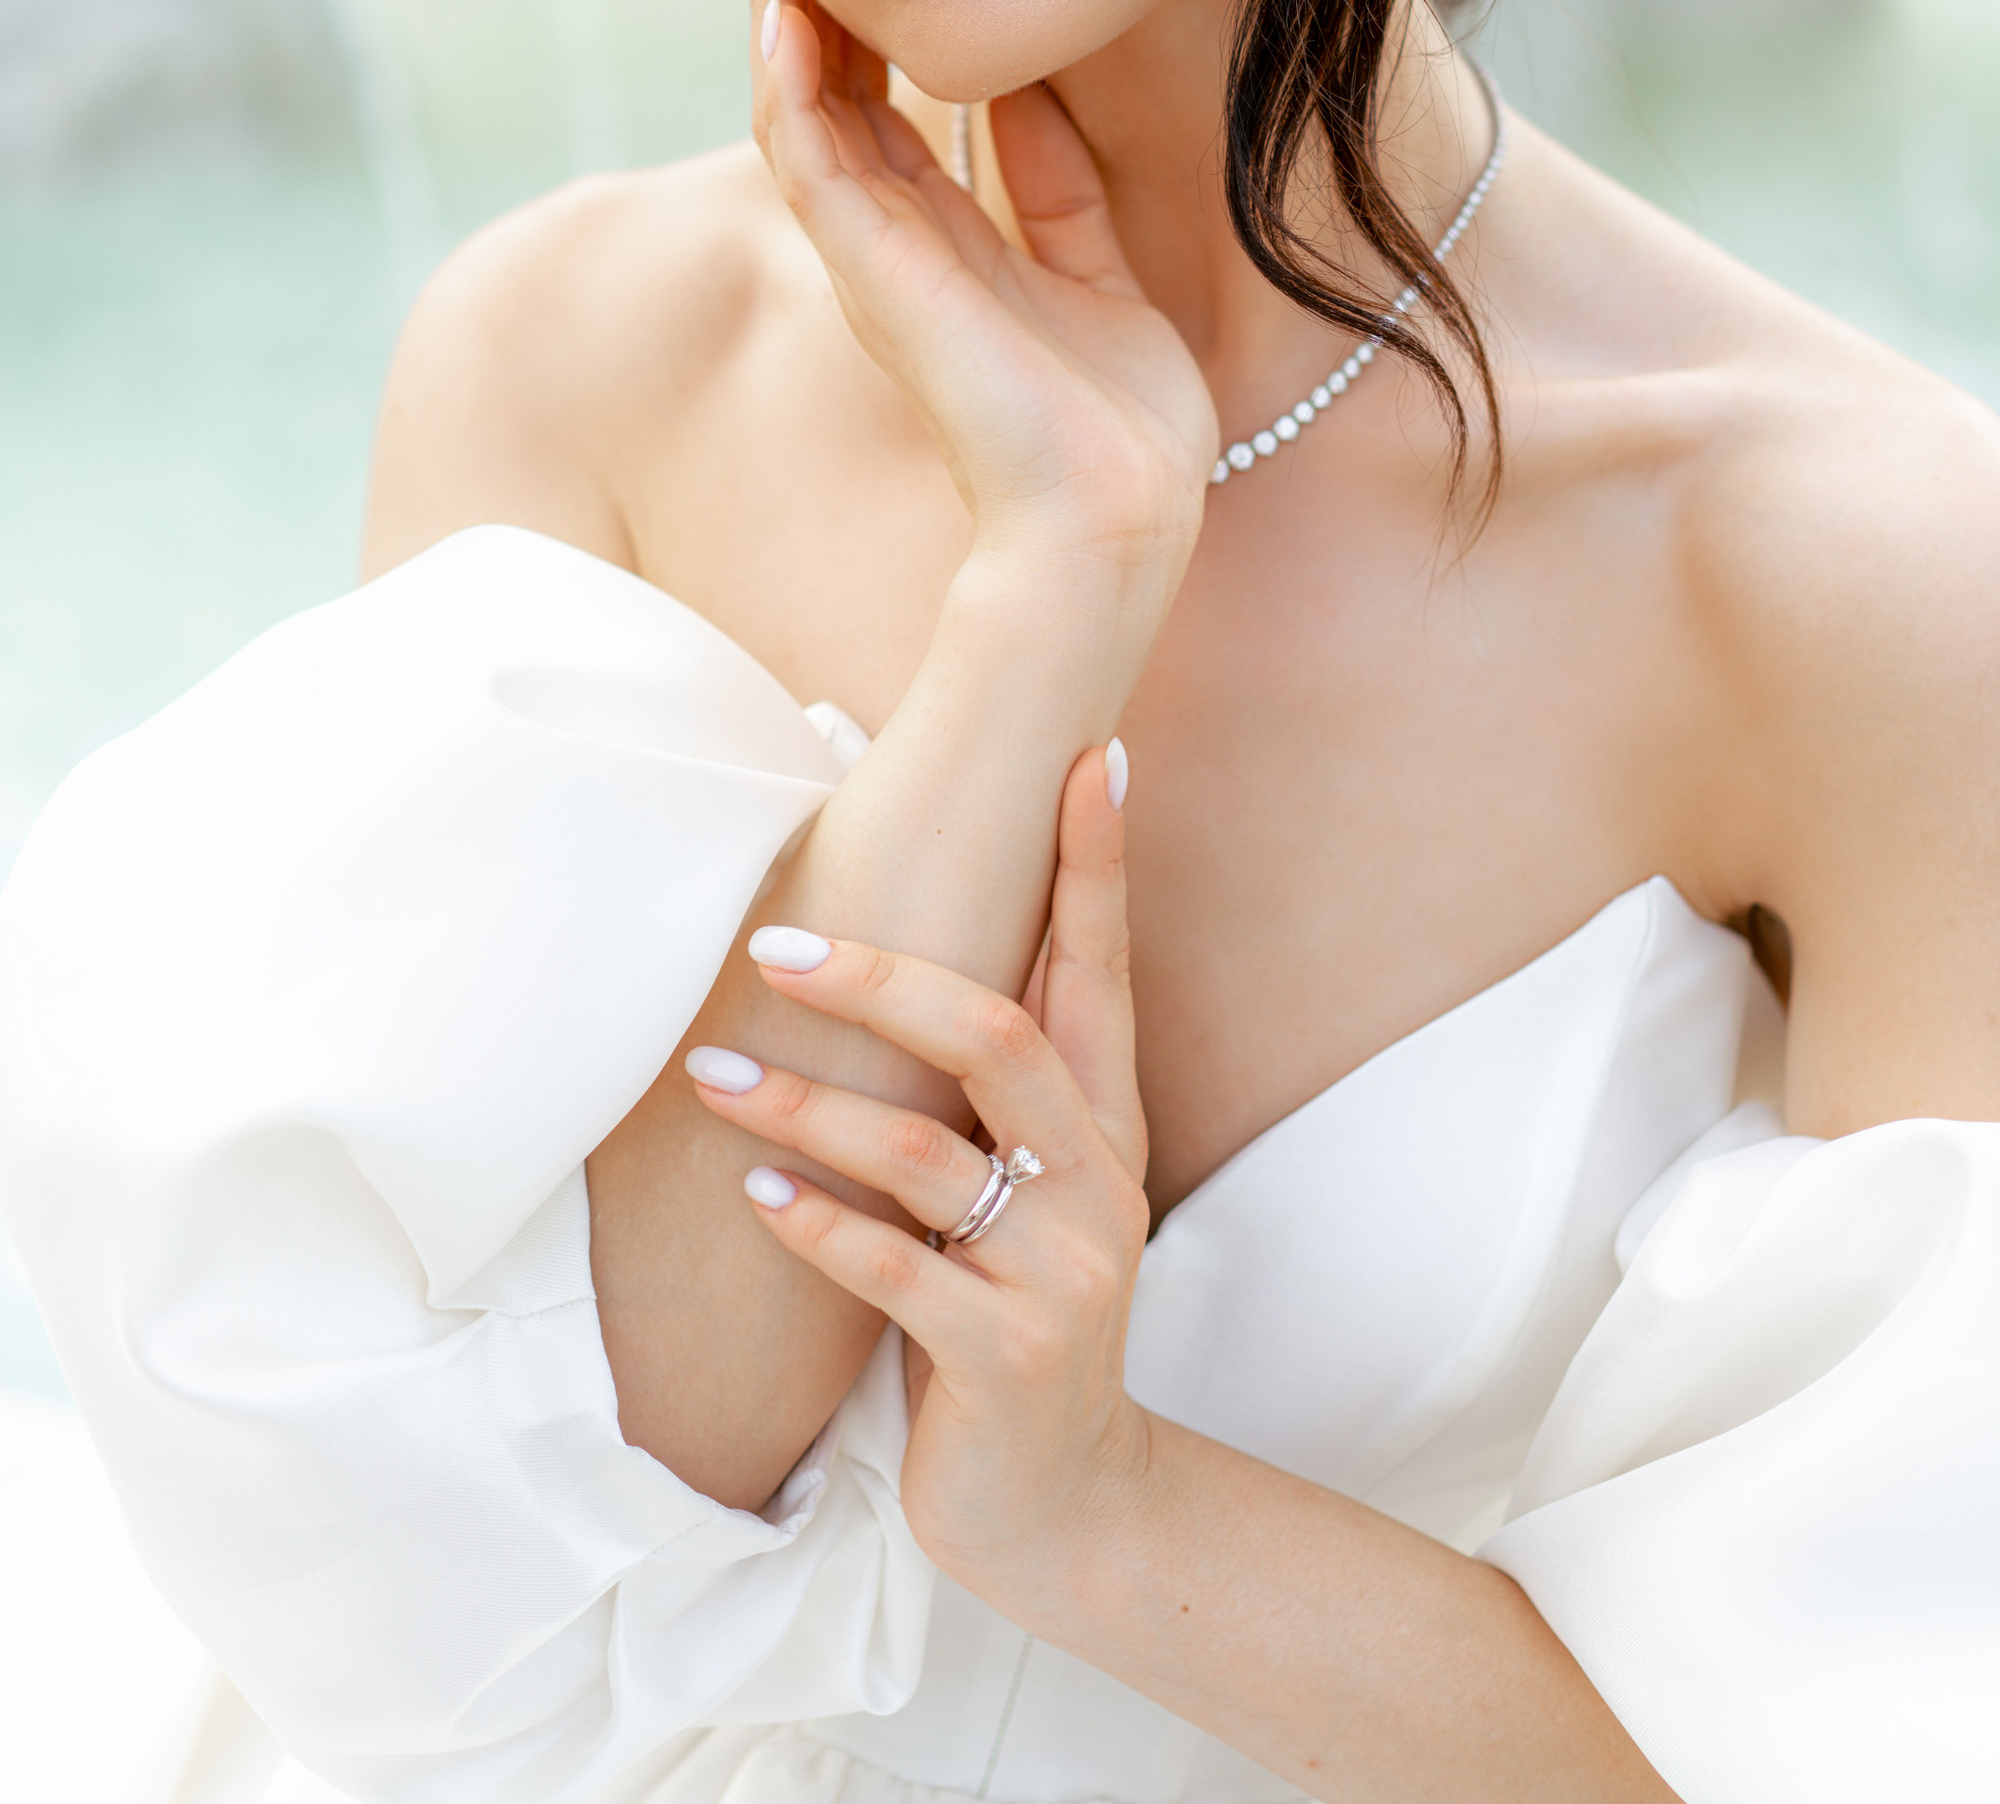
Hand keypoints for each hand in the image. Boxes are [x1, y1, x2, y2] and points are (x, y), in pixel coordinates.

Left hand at [683, 744, 1154, 1621]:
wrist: (1067, 1505)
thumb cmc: (1017, 1311)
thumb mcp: (1033, 1190)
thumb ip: (994, 1087)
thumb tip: (907, 949)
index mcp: (1104, 1122)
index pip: (1105, 969)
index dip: (1099, 866)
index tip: (1092, 756)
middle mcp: (1098, 1179)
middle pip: (1000, 1036)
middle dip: (887, 978)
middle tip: (776, 946)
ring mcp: (1058, 1272)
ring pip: (924, 1155)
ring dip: (806, 1107)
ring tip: (709, 1074)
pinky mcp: (1002, 1358)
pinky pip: (894, 1270)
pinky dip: (815, 1224)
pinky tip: (753, 1194)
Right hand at [750, 0, 1214, 604]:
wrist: (1119, 514)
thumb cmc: (1118, 420)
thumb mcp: (1093, 264)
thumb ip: (1055, 183)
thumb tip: (1032, 92)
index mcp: (945, 245)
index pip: (883, 112)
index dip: (867, 28)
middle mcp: (895, 248)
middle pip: (829, 99)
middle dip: (814, 7)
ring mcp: (876, 262)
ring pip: (800, 117)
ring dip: (782, 27)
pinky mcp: (874, 277)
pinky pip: (809, 165)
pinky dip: (790, 89)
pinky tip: (787, 19)